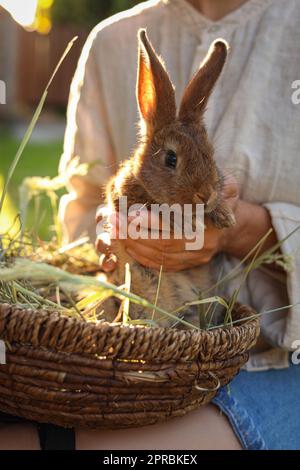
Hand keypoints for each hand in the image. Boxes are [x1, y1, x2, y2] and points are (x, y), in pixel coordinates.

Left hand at [95, 174, 239, 271]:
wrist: (235, 223)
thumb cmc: (222, 196)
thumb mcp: (225, 183)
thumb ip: (213, 183)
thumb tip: (202, 183)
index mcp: (210, 222)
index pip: (176, 225)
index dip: (151, 221)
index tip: (129, 213)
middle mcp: (204, 243)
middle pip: (163, 243)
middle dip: (134, 233)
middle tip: (113, 220)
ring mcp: (197, 257)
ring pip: (160, 256)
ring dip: (133, 244)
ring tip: (115, 230)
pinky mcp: (189, 264)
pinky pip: (161, 265)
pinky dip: (141, 256)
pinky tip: (127, 244)